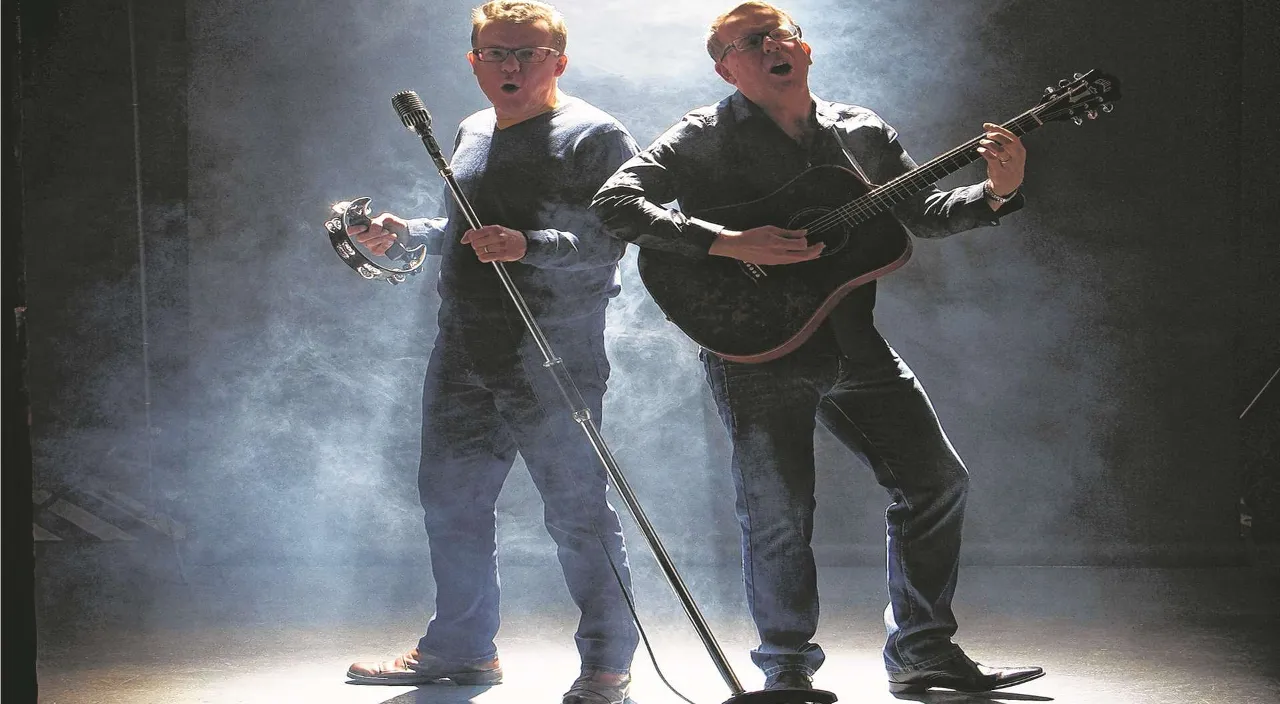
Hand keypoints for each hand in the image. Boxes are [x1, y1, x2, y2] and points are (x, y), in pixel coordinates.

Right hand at [347, 212, 407, 256]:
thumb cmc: (393, 224)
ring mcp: (370, 245)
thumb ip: (377, 221)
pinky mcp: (377, 251)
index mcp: (364, 227)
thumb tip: (372, 228)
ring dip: (382, 238)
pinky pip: (377, 250)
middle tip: (385, 230)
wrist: (405, 232)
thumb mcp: (386, 218)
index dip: (355, 229)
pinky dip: (386, 244)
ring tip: (392, 234)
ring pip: (369, 244)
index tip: (364, 227)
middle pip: (360, 239)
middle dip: (373, 234)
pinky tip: (392, 240)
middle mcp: (365, 236)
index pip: (350, 230)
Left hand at [461, 225, 526, 262]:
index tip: (468, 240)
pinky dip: (483, 258)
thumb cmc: (508, 235)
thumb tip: (465, 238)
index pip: (475, 233)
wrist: (523, 243)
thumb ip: (480, 231)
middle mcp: (497, 237)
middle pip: (476, 243)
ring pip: (480, 251)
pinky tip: (486, 255)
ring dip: (479, 252)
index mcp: (495, 228)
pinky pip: (486, 258)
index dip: (469, 237)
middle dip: (475, 245)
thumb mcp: (495, 229)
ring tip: (484, 250)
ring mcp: (500, 246)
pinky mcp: (502, 255)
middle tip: (479, 245)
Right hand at [708, 225, 823, 264]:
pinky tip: (803, 255)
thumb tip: (804, 232)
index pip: (801, 246)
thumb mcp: (771, 229)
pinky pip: (790, 262)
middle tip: (823, 245)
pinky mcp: (774, 264)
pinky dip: (799, 258)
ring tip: (817, 252)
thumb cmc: (753, 235)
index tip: (810, 237)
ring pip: (797, 261)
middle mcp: (779, 255)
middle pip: (803, 256)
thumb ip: (789, 232)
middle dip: (815, 251)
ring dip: (809, 256)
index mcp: (778, 244)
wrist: (738, 247)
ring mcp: (777, 261)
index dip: (808, 242)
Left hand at [977, 122, 1025, 197]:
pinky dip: (985, 152)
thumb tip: (990, 130)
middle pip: (1008, 142)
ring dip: (989, 144)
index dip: (999, 129)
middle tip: (987, 135)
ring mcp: (1009, 166)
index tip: (988, 126)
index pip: (1011, 136)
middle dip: (997, 136)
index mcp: (1020, 150)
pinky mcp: (999, 172)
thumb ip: (1003, 143)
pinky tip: (980, 150)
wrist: (1009, 185)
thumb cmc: (1009, 165)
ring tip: (982, 142)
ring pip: (1000, 151)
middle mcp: (1016, 157)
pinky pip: (992, 159)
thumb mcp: (1012, 154)